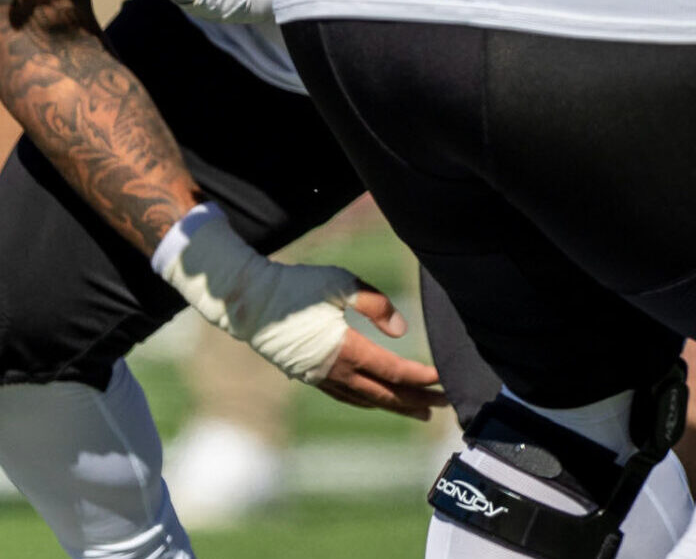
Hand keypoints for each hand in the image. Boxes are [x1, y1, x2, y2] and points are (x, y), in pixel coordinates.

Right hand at [156, 204, 442, 417]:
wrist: (248, 302)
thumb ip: (375, 304)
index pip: (393, 371)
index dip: (421, 377)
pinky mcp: (309, 376)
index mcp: (346, 350)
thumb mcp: (340, 283)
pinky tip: (379, 400)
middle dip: (417, 400)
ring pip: (366, 400)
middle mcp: (334, 372)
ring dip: (395, 406)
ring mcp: (320, 378)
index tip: (444, 378)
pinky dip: (369, 401)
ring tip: (420, 410)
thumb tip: (401, 331)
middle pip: (385, 394)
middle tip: (447, 405)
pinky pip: (347, 396)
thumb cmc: (296, 286)